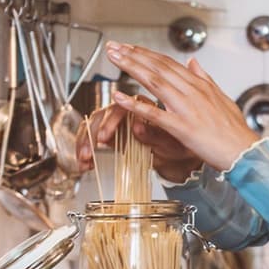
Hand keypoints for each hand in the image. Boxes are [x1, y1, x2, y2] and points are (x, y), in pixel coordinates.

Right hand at [71, 102, 203, 182]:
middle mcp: (129, 111)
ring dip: (85, 143)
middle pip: (101, 115)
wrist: (183, 156)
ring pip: (93, 125)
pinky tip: (85, 162)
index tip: (104, 139)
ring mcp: (119, 123)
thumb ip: (154, 135)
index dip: (110, 123)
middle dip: (92, 135)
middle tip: (90, 152)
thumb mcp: (172, 143)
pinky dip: (87, 150)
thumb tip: (138, 127)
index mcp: (144, 106)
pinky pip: (93, 139)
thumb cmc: (180, 145)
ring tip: (85, 159)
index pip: (120, 108)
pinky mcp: (112, 136)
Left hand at [99, 42, 258, 174]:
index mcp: (200, 86)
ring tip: (114, 59)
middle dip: (133, 55)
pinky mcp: (182, 127)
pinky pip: (154, 114)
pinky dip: (136, 105)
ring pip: (154, 82)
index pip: (168, 63)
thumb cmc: (235, 131)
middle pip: (158, 67)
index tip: (129, 47)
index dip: (146, 53)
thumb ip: (205, 79)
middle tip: (113, 47)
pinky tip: (120, 97)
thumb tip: (193, 62)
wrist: (245, 152)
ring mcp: (186, 109)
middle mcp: (192, 92)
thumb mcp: (222, 98)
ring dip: (131, 68)